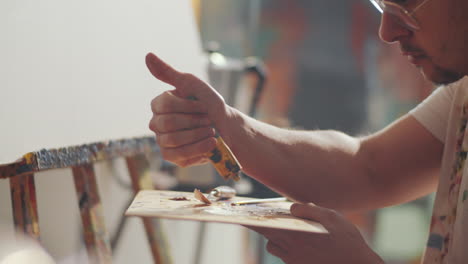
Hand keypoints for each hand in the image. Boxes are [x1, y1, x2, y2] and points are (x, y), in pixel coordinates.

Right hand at [146, 53, 227, 166]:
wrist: (227, 128)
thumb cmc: (210, 105)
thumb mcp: (193, 85)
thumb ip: (169, 73)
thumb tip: (147, 56)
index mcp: (160, 105)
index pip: (164, 104)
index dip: (187, 106)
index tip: (203, 105)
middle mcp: (157, 123)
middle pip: (168, 124)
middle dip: (195, 122)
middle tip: (209, 120)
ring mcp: (163, 141)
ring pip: (172, 140)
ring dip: (198, 135)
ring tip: (211, 132)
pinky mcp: (172, 157)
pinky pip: (179, 156)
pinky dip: (199, 149)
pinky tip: (210, 144)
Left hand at [248, 203, 383, 263]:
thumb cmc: (347, 242)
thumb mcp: (332, 218)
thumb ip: (309, 210)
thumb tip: (291, 207)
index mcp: (295, 233)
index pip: (264, 225)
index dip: (249, 218)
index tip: (238, 214)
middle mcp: (291, 248)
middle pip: (266, 234)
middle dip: (259, 224)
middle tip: (252, 216)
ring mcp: (294, 259)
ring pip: (273, 246)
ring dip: (274, 237)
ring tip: (286, 227)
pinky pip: (284, 255)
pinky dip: (284, 246)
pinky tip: (298, 241)